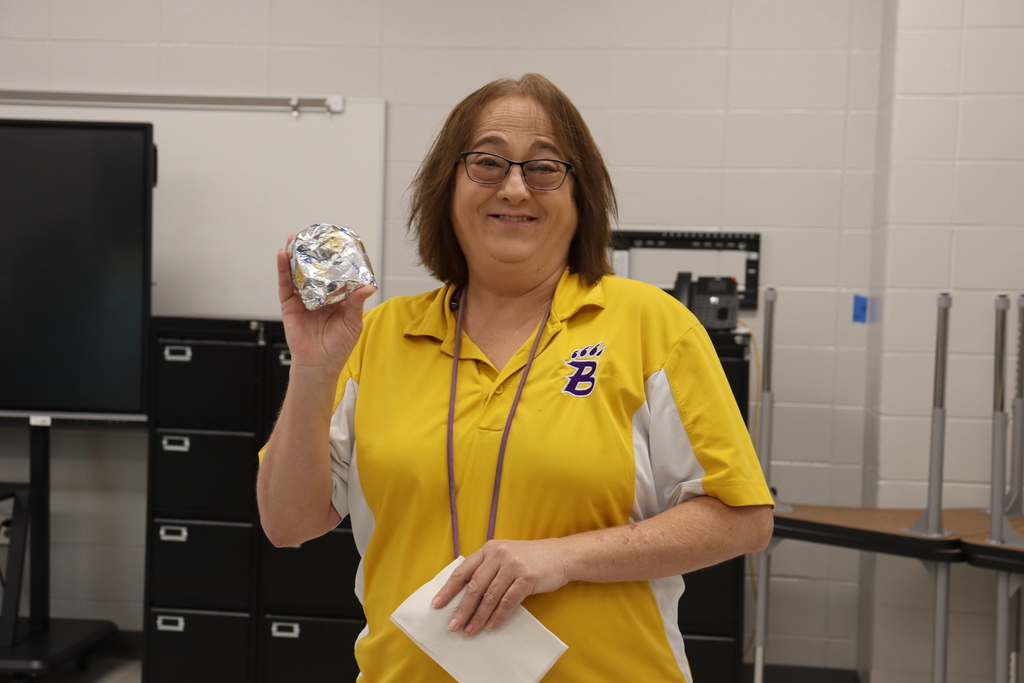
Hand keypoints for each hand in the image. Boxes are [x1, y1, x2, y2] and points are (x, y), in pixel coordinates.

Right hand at [277, 234, 376, 372]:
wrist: (319, 365)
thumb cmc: (338, 346)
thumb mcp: (353, 323)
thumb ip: (357, 303)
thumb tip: (369, 287)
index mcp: (337, 297)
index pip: (336, 272)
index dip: (336, 258)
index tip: (337, 242)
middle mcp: (319, 294)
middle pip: (315, 268)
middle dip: (314, 252)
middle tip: (315, 234)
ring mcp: (303, 298)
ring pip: (298, 272)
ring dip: (295, 255)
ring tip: (295, 238)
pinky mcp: (289, 305)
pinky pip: (285, 284)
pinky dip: (283, 269)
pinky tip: (283, 255)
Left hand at [431, 539, 569, 635]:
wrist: (561, 555)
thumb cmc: (531, 558)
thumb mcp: (506, 555)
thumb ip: (488, 568)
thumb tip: (466, 595)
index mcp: (489, 549)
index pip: (463, 570)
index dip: (449, 589)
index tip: (437, 604)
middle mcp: (499, 554)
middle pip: (474, 586)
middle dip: (462, 609)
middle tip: (453, 625)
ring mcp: (513, 565)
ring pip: (490, 596)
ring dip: (478, 617)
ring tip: (470, 630)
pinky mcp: (527, 577)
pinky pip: (508, 601)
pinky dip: (498, 616)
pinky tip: (491, 626)